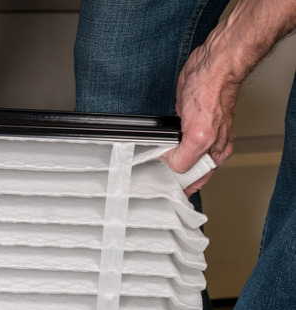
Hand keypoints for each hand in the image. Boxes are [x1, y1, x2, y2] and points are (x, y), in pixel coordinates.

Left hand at [163, 41, 239, 195]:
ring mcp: (196, 133)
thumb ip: (186, 157)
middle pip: (185, 169)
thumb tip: (172, 166)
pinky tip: (154, 145)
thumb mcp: (199, 135)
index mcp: (215, 153)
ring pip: (176, 155)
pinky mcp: (185, 121)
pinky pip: (171, 139)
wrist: (210, 67)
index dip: (179, 183)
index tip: (163, 187)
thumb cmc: (212, 93)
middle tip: (152, 176)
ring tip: (149, 163)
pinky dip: (162, 143)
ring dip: (163, 159)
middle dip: (169, 173)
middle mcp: (207, 145)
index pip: (196, 179)